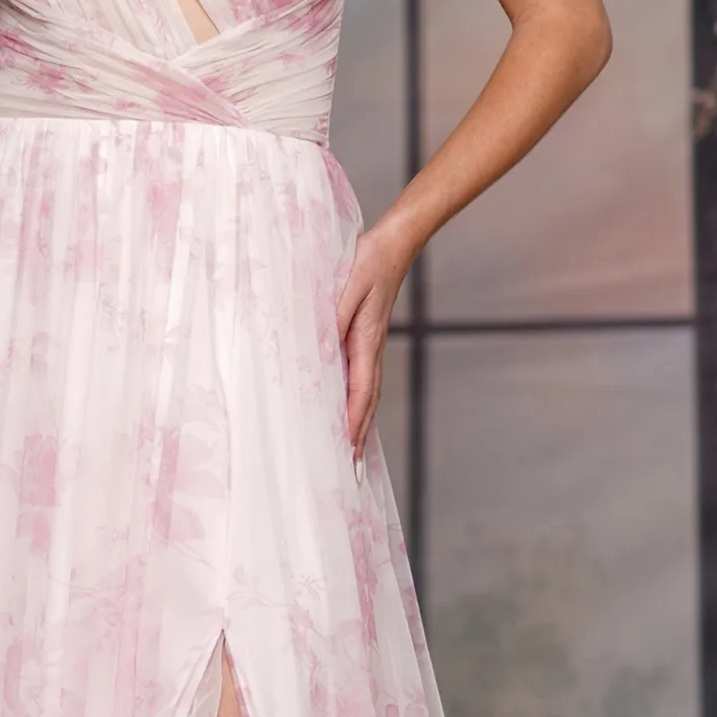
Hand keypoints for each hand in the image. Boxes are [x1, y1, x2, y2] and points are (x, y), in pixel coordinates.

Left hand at [335, 220, 411, 458]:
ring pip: (367, 395)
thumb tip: (322, 348)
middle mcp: (371, 351)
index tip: (347, 450)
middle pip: (367, 403)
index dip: (353, 423)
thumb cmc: (368, 262)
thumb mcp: (346, 288)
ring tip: (354, 455)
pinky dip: (358, 404)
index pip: (360, 393)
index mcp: (365, 343)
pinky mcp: (366, 340)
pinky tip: (352, 412)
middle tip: (353, 471)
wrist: (393, 245)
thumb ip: (333, 318)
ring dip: (361, 425)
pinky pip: (363, 380)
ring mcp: (371, 348)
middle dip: (359, 437)